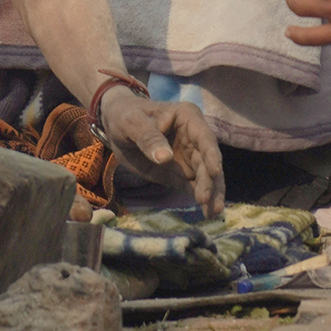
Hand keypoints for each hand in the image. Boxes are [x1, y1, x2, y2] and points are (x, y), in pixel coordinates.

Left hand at [99, 90, 225, 215]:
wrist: (116, 126)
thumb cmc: (126, 116)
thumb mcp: (132, 123)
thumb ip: (148, 138)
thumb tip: (165, 158)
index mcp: (188, 118)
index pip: (205, 137)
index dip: (211, 155)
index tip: (214, 173)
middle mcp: (194, 138)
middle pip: (208, 161)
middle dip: (211, 182)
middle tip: (208, 202)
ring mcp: (189, 157)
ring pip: (205, 177)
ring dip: (211, 194)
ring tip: (212, 213)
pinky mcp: (181, 174)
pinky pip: (194, 187)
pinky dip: (200, 199)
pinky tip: (206, 213)